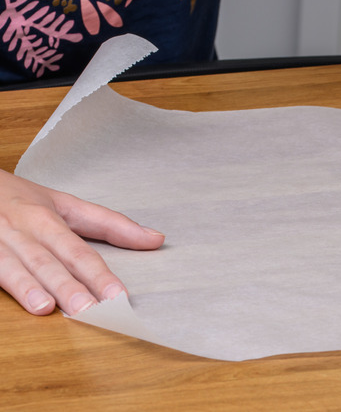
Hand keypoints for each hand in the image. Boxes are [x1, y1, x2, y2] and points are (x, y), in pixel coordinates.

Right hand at [0, 170, 164, 314]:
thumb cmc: (19, 199)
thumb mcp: (65, 204)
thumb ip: (110, 224)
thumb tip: (157, 239)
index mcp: (47, 220)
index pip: (78, 251)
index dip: (99, 275)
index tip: (120, 296)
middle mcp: (22, 231)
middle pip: (48, 260)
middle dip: (69, 286)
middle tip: (90, 309)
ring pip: (14, 266)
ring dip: (30, 288)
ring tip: (47, 307)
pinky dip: (3, 286)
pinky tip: (16, 301)